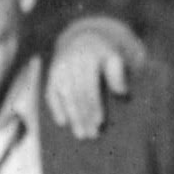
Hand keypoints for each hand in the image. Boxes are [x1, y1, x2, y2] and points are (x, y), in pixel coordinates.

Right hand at [43, 19, 141, 140]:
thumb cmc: (106, 55)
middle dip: (83, 115)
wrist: (85, 38)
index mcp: (90, 55)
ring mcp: (60, 66)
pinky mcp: (52, 73)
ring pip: (64, 95)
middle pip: (77, 92)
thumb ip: (119, 73)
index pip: (90, 85)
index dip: (94, 105)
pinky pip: (51, 92)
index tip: (100, 123)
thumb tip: (121, 92)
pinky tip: (62, 123)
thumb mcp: (116, 58)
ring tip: (80, 134)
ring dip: (72, 116)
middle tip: (91, 135)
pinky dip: (56, 108)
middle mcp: (72, 59)